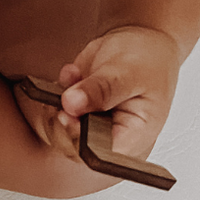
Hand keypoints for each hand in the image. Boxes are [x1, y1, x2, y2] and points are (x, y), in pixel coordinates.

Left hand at [55, 25, 181, 159]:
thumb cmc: (149, 61)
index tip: (68, 116)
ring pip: (56, 130)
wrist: (144, 44)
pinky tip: (72, 74)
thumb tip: (72, 103)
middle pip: (70, 146)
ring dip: (56, 102)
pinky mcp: (73, 115)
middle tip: (68, 93)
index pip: (97, 155)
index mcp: (132, 138)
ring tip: (75, 76)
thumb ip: (102, 89)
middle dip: (62, 118)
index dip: (77, 141)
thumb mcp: (131, 72)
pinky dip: (54, 91)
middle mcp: (107, 139)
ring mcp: (87, 128)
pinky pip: (50, 112)